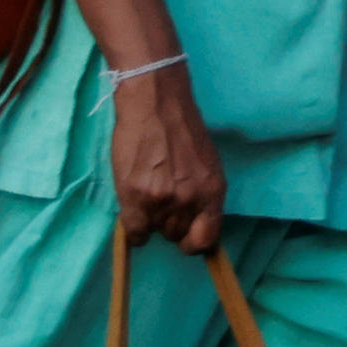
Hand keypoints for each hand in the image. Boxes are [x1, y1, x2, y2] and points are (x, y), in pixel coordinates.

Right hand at [109, 62, 225, 254]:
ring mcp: (161, 200)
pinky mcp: (134, 196)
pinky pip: (134, 232)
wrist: (154, 103)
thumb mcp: (207, 164)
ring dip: (151, 221)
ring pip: (155, 231)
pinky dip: (133, 229)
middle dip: (171, 225)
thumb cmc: (182, 130)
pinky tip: (134, 212)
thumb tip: (196, 222)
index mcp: (212, 191)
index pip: (207, 239)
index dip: (195, 242)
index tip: (187, 238)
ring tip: (148, 196)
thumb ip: (203, 194)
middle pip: (178, 235)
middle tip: (163, 203)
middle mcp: (189, 200)